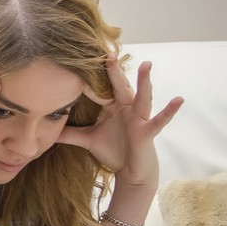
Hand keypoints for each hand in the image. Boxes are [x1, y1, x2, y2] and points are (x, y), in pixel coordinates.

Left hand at [57, 55, 182, 187]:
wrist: (131, 172)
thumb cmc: (113, 151)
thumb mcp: (88, 140)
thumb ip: (69, 133)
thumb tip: (47, 129)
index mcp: (112, 107)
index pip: (99, 89)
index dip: (90, 80)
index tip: (79, 62)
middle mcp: (126, 108)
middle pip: (119, 87)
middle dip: (114, 71)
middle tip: (107, 53)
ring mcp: (139, 118)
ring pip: (142, 97)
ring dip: (144, 81)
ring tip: (147, 64)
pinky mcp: (148, 131)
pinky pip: (159, 120)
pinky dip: (169, 111)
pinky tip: (179, 99)